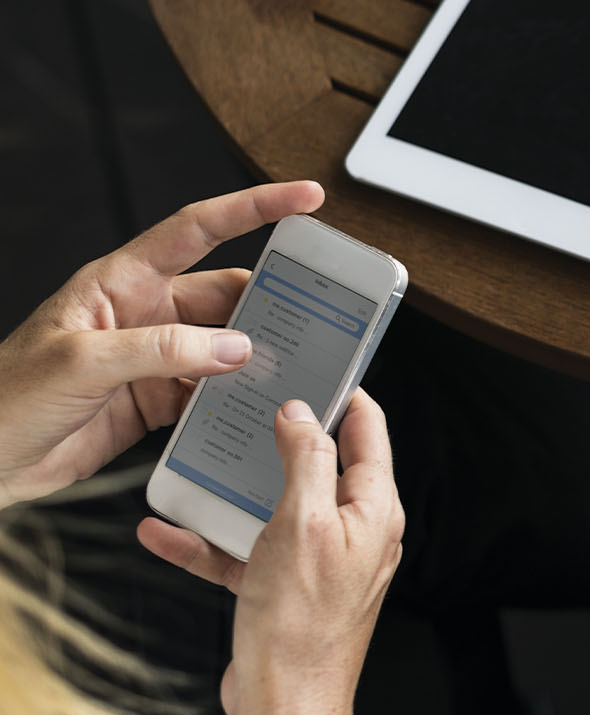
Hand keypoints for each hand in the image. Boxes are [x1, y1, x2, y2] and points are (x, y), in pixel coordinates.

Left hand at [0, 182, 324, 509]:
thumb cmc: (5, 398)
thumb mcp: (81, 363)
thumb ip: (162, 351)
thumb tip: (234, 346)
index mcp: (120, 281)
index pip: (198, 229)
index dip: (254, 207)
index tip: (304, 196)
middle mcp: (143, 313)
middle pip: (226, 295)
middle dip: (273, 300)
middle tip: (322, 310)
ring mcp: (153, 358)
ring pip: (226, 346)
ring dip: (259, 357)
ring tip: (297, 365)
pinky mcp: (156, 400)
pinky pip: (213, 392)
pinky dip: (239, 400)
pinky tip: (258, 407)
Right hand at [138, 391, 403, 714]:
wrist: (284, 709)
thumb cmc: (303, 625)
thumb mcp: (304, 525)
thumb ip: (307, 462)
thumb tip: (305, 413)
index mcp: (374, 512)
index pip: (369, 435)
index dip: (346, 396)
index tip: (319, 366)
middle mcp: (354, 534)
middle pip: (319, 467)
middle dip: (281, 437)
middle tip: (247, 403)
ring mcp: (318, 563)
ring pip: (274, 509)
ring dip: (233, 491)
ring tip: (197, 460)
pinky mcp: (283, 590)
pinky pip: (244, 553)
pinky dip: (208, 542)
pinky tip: (165, 530)